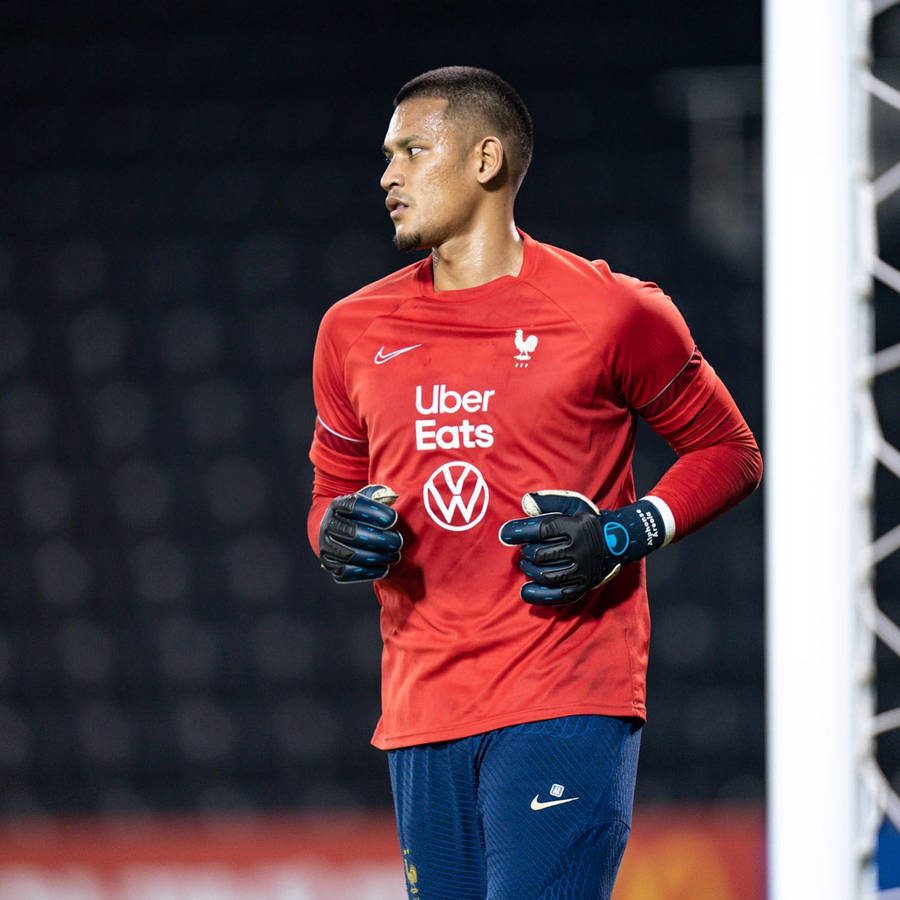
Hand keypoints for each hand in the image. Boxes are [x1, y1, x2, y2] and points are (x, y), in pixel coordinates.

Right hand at [318, 484, 402, 582]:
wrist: (339, 530)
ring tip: (394, 556)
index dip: (374, 512)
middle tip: (398, 542)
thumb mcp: (368, 499)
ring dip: (376, 557)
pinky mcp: (330, 564)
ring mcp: (326, 545)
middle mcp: (328, 524)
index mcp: (338, 505)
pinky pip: (346, 572)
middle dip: (379, 539)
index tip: (393, 518)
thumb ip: (380, 495)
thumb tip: (391, 497)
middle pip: (353, 533)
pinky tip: (383, 568)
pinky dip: (367, 572)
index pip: (354, 506)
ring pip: (350, 554)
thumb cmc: (361, 514)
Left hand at [499, 490, 623, 605]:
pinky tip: (526, 590)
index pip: (541, 530)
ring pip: (546, 575)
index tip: (505, 534)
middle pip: (541, 554)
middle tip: (526, 549)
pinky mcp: (583, 585)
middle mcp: (580, 549)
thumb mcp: (573, 504)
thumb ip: (549, 501)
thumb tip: (525, 502)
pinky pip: (557, 595)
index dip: (520, 532)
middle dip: (527, 552)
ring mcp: (582, 570)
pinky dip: (539, 595)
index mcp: (575, 527)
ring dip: (530, 570)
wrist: (618, 541)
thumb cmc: (587, 522)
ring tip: (527, 564)